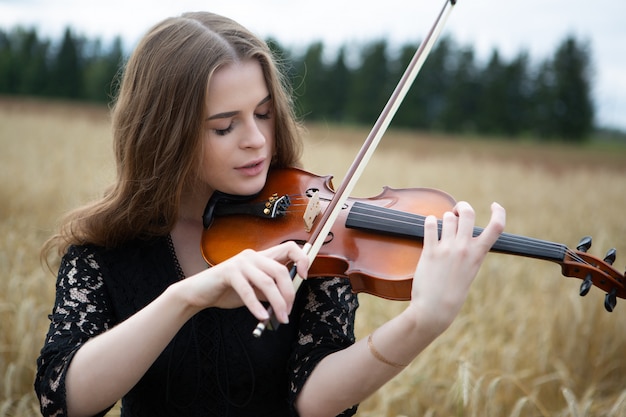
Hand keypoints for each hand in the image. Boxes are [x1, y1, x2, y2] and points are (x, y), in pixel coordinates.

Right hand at [182, 241, 308, 323]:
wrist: (199, 293)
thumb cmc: (227, 290)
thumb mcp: (255, 290)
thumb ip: (270, 291)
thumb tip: (288, 300)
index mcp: (262, 257)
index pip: (289, 247)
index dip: (302, 259)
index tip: (304, 277)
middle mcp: (253, 255)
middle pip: (280, 270)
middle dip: (288, 294)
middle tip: (287, 312)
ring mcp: (241, 262)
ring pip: (267, 282)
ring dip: (277, 303)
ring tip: (280, 319)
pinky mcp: (229, 272)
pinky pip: (248, 290)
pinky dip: (256, 306)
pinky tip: (261, 317)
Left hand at [408, 201, 504, 332]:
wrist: (434, 309)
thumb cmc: (451, 294)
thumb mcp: (469, 272)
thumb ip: (469, 253)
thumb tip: (463, 235)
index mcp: (478, 255)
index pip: (497, 227)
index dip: (499, 212)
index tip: (494, 205)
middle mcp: (464, 249)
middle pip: (468, 213)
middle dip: (463, 207)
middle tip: (457, 210)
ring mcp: (447, 249)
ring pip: (447, 217)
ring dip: (444, 217)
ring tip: (441, 224)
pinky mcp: (429, 251)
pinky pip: (429, 225)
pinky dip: (428, 221)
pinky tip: (429, 224)